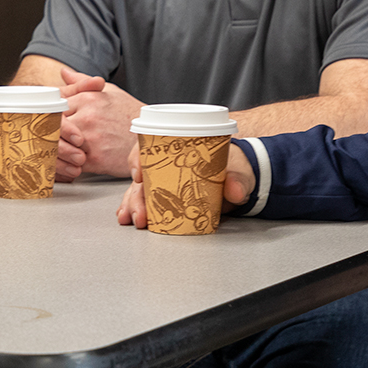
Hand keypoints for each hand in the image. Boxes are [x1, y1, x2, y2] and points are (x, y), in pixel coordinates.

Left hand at [57, 65, 142, 179]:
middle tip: (46, 137)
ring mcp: (90, 138)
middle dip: (48, 132)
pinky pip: (70, 163)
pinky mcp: (95, 159)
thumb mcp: (110, 92)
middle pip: (53, 125)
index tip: (48, 120)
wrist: (152, 138)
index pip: (56, 105)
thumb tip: (63, 73)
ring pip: (58, 145)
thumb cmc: (130, 114)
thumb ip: (83, 83)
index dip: (49, 115)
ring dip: (55, 150)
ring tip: (55, 151)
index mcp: (88, 98)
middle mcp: (88, 116)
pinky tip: (66, 163)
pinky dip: (65, 165)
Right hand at [116, 144, 256, 228]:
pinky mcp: (167, 198)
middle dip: (136, 195)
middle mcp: (165, 164)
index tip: (139, 175)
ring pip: (139, 190)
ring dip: (133, 205)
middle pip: (141, 175)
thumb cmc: (233, 165)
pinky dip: (135, 210)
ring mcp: (163, 181)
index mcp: (178, 148)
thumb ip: (238, 179)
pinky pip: (145, 202)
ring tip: (136, 220)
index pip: (149, 146)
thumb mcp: (239, 169)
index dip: (139, 158)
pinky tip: (128, 218)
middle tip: (141, 212)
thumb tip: (236, 191)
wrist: (238, 178)